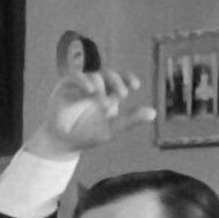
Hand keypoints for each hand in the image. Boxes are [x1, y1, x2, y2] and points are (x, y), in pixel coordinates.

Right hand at [23, 68, 155, 159]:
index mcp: (108, 93)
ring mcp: (80, 85)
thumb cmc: (88, 134)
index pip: (120, 78)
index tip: (135, 85)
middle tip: (123, 94)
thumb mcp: (112, 128)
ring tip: (104, 103)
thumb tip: (154, 113)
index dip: (127, 78)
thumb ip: (131, 120)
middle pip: (108, 74)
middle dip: (117, 81)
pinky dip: (83, 81)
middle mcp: (95, 86)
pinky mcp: (65, 86)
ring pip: (93, 76)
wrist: (64, 142)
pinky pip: (75, 78)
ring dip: (101, 86)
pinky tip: (90, 90)